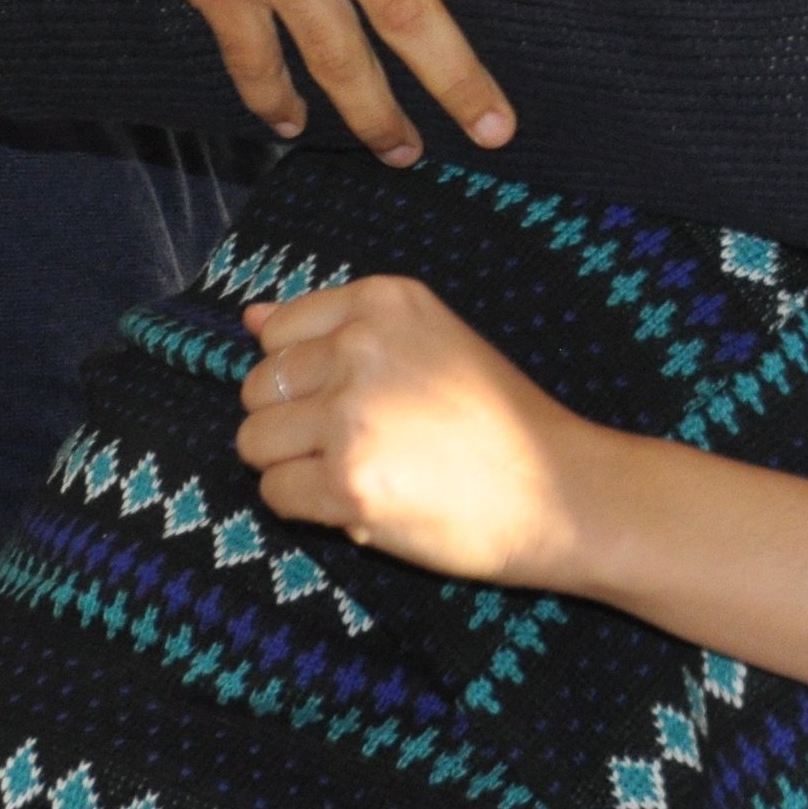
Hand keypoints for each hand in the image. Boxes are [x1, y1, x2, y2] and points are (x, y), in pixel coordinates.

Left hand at [237, 276, 608, 587]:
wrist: (557, 490)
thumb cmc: (497, 418)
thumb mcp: (428, 341)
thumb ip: (337, 327)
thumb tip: (249, 317)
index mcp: (383, 302)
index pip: (277, 332)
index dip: (300, 376)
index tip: (347, 397)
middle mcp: (361, 347)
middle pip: (258, 388)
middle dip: (291, 423)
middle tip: (356, 443)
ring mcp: (352, 415)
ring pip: (256, 443)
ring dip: (292, 466)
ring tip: (356, 471)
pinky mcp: (348, 481)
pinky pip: (275, 492)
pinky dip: (306, 506)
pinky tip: (359, 501)